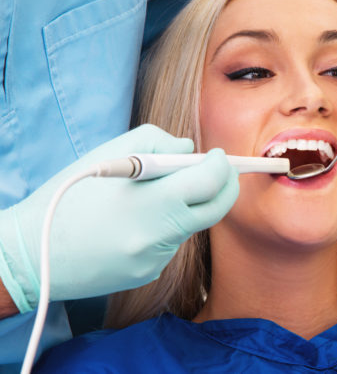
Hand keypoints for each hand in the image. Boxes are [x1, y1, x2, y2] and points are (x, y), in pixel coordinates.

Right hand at [0, 125, 238, 312]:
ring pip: (191, 225)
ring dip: (187, 206)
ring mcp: (156, 259)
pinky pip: (170, 243)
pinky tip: (133, 224)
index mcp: (153, 201)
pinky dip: (165, 227)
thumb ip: (158, 142)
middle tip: (221, 171)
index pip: (211, 181)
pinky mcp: (148, 273)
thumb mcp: (110, 155)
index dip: (222, 165)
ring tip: (152, 196)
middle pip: (217, 209)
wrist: (32, 253)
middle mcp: (160, 235)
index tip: (219, 156)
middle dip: (225, 186)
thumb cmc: (69, 195)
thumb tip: (190, 151)